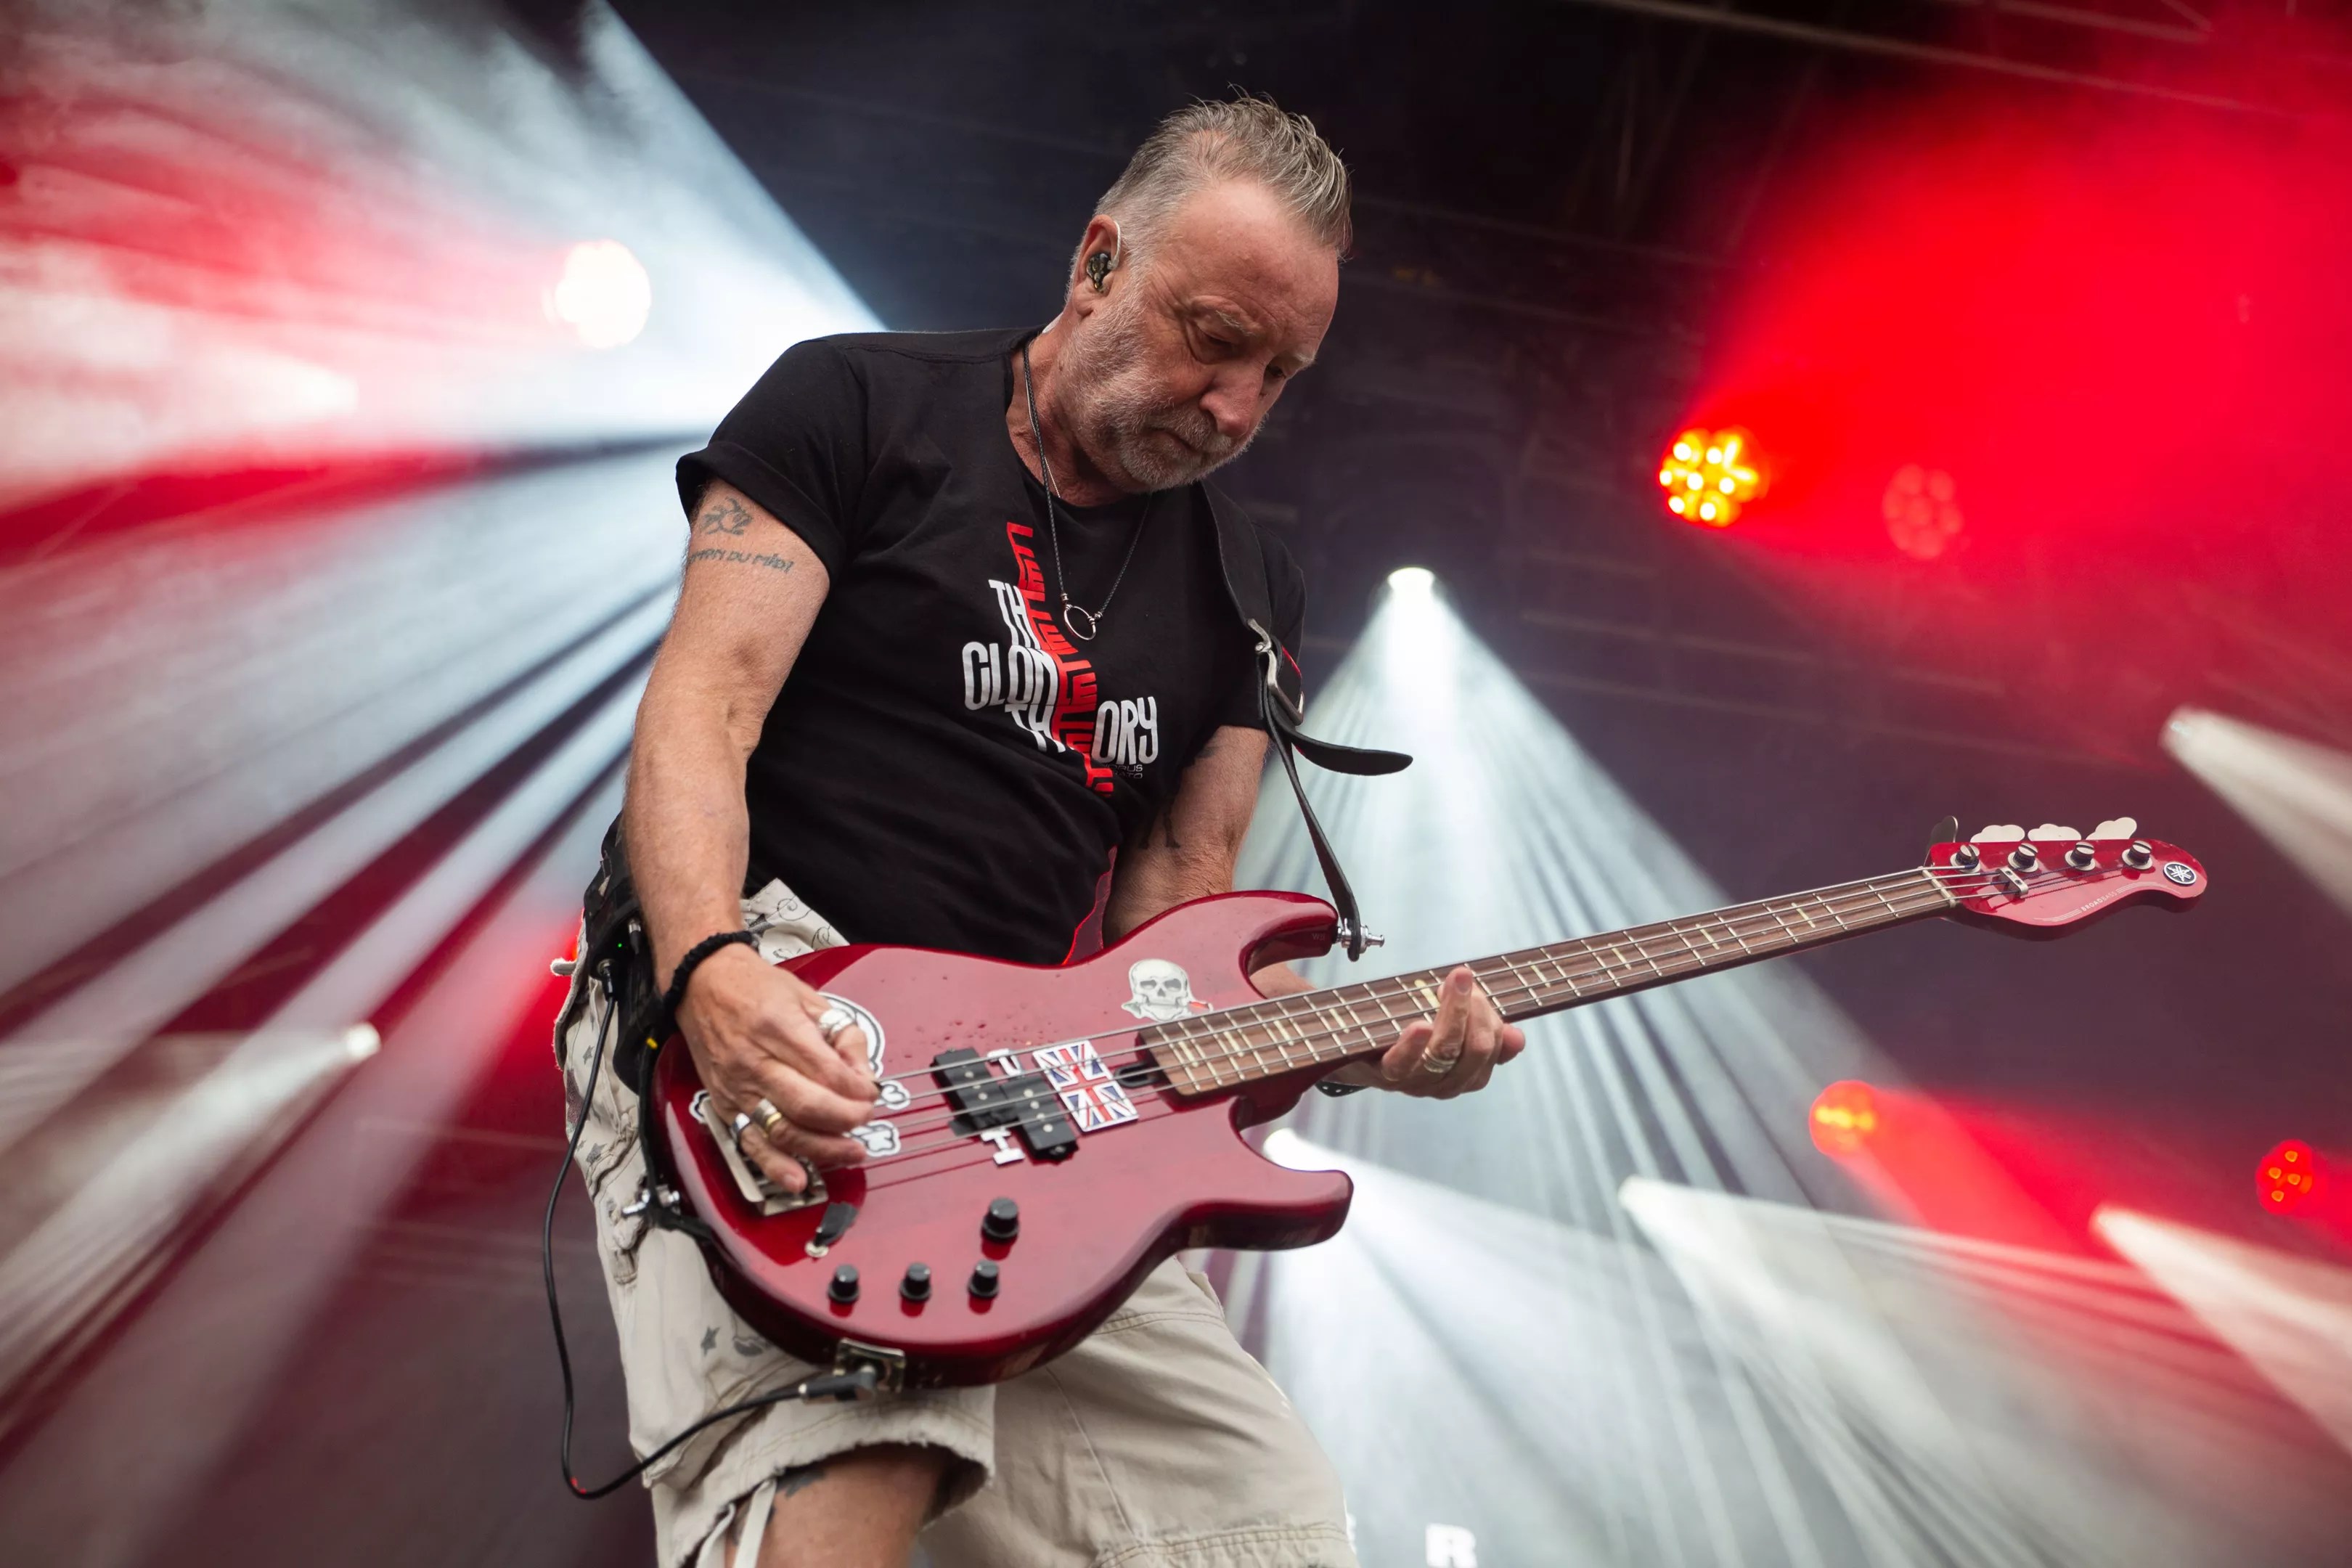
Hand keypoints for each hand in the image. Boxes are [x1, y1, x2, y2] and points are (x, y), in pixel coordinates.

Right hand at [671, 943, 878, 1193]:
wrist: (702, 985)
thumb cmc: (755, 988)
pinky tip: (800, 1179)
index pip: (828, 1071)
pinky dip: (776, 1166)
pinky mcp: (725, 1106)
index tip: (871, 1093)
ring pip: (783, 1131)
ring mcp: (738, 1087)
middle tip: (864, 1119)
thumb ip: (842, 1035)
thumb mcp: (809, 997)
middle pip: (808, 1105)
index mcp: (779, 1027)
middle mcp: (755, 1061)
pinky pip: (751, 1144)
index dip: (857, 1089)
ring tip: (851, 1152)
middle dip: (846, 1120)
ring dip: (823, 1149)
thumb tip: (864, 1074)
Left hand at [1338, 966, 1524, 1099]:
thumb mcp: (1447, 1025)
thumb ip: (1481, 1030)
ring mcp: (1411, 1081)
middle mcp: (1439, 1084)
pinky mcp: (1380, 1073)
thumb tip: (1517, 1038)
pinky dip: (1413, 1045)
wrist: (1344, 1042)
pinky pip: (1402, 1065)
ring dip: (1452, 1014)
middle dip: (1476, 1011)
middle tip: (1463, 977)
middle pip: (1473, 1053)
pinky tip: (1420, 1025)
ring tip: (1449, 984)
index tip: (1477, 988)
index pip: (1490, 1053)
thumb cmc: (1400, 1028)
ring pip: (1444, 1054)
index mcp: (1460, 1075)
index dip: (1491, 1020)